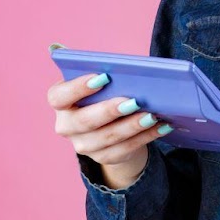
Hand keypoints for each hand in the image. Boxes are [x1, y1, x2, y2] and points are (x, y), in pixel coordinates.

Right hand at [48, 72, 170, 186]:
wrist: (109, 126)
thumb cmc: (103, 94)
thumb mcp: (98, 82)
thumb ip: (99, 72)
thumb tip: (101, 62)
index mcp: (60, 102)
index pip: (59, 97)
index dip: (78, 88)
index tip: (103, 78)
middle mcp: (66, 126)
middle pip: (84, 121)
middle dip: (110, 111)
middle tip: (133, 101)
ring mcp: (83, 145)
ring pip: (107, 138)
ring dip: (131, 126)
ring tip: (151, 116)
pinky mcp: (103, 157)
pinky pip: (124, 149)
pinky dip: (145, 137)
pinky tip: (160, 126)